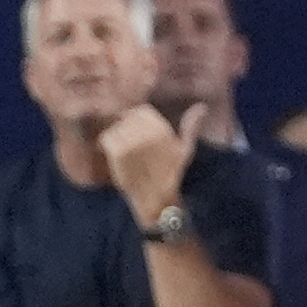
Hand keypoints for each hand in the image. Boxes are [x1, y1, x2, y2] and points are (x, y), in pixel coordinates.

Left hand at [96, 102, 202, 226]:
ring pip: (115, 127)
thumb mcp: (186, 148)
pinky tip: (111, 154)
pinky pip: (106, 138)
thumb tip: (202, 107)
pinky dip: (105, 144)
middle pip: (126, 118)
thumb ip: (191, 126)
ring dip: (114, 137)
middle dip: (124, 128)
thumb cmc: (172, 174)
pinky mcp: (118, 153)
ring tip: (119, 150)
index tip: (134, 131)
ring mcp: (132, 142)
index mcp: (162, 129)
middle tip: (125, 144)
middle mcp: (147, 132)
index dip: (135, 119)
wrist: (157, 199)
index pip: (141, 110)